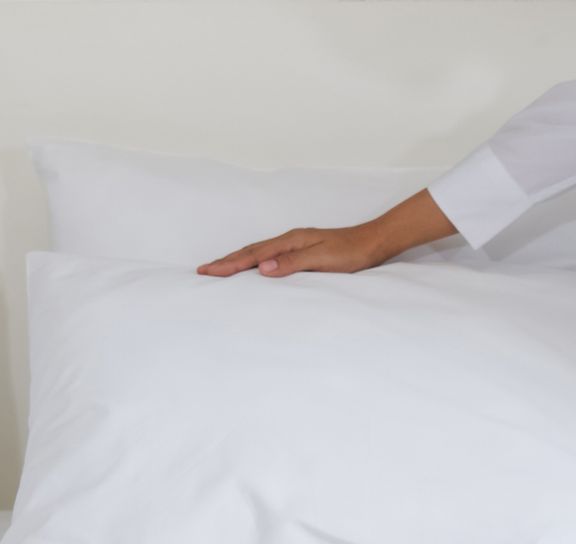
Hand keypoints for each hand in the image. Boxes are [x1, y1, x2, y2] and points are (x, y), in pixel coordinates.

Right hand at [196, 224, 387, 277]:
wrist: (373, 242)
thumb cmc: (351, 252)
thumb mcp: (322, 259)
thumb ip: (292, 263)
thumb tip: (262, 268)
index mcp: (290, 242)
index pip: (252, 255)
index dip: (229, 265)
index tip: (208, 272)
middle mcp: (289, 240)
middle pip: (250, 251)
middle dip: (225, 261)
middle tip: (202, 271)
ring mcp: (294, 244)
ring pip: (257, 252)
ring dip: (236, 260)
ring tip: (219, 268)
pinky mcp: (301, 250)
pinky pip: (269, 255)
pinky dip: (253, 260)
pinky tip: (252, 265)